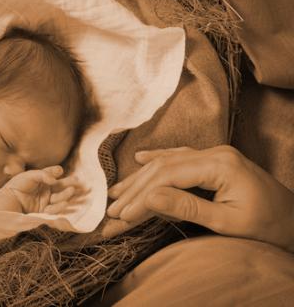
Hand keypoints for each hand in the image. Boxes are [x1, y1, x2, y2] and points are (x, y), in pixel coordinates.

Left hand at [0, 166, 85, 213]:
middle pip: (60, 186)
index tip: (60, 171)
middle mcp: (43, 191)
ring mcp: (44, 202)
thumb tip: (55, 178)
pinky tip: (65, 203)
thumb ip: (41, 175)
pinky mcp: (42, 213)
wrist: (3, 209)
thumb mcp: (25, 177)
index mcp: (39, 180)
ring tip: (72, 191)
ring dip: (67, 195)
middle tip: (80, 182)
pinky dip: (60, 207)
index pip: (52, 175)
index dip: (57, 172)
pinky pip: (54, 210)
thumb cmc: (12, 189)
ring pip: (59, 198)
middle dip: (70, 184)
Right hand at [106, 146, 293, 251]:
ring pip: (168, 161)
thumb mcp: (228, 223)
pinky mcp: (216, 161)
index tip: (122, 215)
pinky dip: (158, 160)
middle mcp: (216, 153)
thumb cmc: (269, 227)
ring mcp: (216, 154)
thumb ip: (187, 207)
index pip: (168, 177)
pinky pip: (179, 156)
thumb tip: (149, 197)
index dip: (142, 197)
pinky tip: (141, 160)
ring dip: (141, 178)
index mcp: (220, 165)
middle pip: (164, 167)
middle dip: (136, 189)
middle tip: (112, 209)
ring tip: (115, 193)